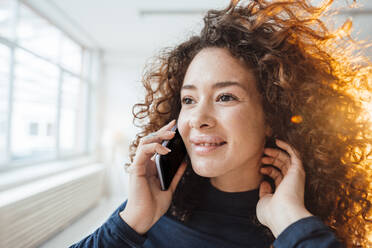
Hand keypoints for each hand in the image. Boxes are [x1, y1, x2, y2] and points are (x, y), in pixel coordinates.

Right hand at [120, 119, 186, 234]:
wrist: (144, 218)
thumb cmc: (154, 205)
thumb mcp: (170, 187)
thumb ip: (176, 175)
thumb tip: (184, 162)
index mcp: (150, 166)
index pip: (156, 145)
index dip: (164, 134)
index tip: (174, 127)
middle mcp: (143, 163)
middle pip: (150, 140)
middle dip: (162, 131)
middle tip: (174, 125)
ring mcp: (139, 165)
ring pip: (145, 142)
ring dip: (158, 136)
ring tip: (171, 135)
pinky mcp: (136, 169)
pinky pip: (143, 152)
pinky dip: (154, 148)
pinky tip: (165, 150)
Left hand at [256, 139, 312, 237]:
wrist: (282, 213)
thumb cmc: (272, 212)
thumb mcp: (263, 201)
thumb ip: (264, 192)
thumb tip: (264, 182)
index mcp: (285, 191)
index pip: (278, 176)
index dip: (269, 170)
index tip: (260, 169)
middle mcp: (292, 183)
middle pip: (282, 166)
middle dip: (271, 159)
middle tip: (261, 156)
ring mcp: (295, 176)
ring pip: (287, 159)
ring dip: (276, 153)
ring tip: (264, 151)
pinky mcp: (297, 170)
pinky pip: (294, 154)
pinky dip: (286, 147)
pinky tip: (277, 141)